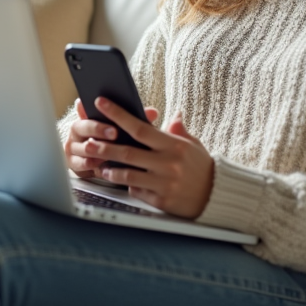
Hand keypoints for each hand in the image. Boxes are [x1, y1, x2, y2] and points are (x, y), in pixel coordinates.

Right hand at [64, 98, 159, 179]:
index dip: (93, 108)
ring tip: (108, 151)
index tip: (103, 105)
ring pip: (82, 147)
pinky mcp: (73, 163)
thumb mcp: (123, 128)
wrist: (101, 163)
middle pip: (82, 126)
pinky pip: (80, 164)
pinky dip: (91, 165)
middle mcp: (77, 130)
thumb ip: (135, 119)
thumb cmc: (113, 140)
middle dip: (98, 129)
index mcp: (87, 116)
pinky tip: (100, 166)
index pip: (85, 107)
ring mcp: (73, 147)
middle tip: (114, 133)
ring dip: (95, 150)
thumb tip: (153, 112)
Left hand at [67, 97, 213, 218]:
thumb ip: (178, 131)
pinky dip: (130, 186)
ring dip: (111, 170)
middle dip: (104, 147)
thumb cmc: (202, 167)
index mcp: (173, 146)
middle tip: (89, 143)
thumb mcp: (193, 145)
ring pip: (128, 175)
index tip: (102, 104)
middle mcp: (168, 164)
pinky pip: (138, 192)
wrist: (217, 195)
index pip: (140, 128)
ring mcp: (164, 183)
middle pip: (128, 153)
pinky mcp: (162, 201)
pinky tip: (124, 182)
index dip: (118, 116)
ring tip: (101, 166)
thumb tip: (174, 116)